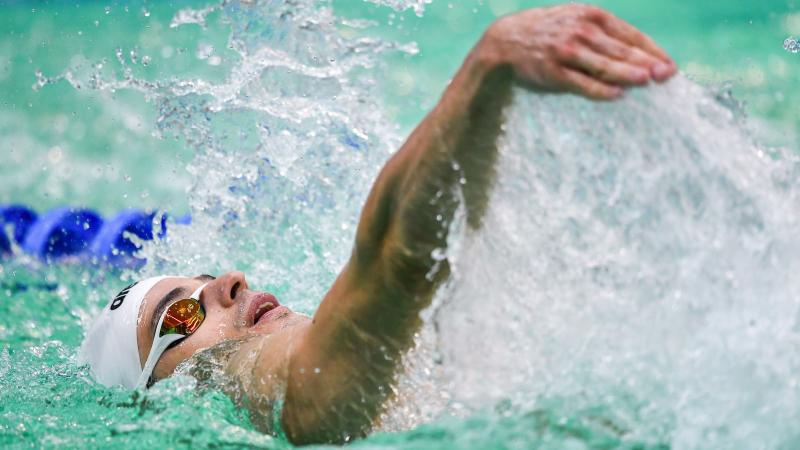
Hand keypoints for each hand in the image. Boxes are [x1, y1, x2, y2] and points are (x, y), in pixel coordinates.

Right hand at [478, 4, 676, 99]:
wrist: (504, 43)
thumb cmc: (546, 36)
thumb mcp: (574, 22)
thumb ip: (602, 35)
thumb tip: (636, 57)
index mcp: (590, 16)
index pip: (630, 34)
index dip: (652, 50)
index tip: (669, 66)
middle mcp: (580, 31)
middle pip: (621, 49)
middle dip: (646, 63)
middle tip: (666, 76)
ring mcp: (566, 52)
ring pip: (604, 65)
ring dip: (627, 73)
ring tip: (647, 81)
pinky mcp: (553, 72)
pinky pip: (581, 83)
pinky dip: (601, 90)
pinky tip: (618, 95)